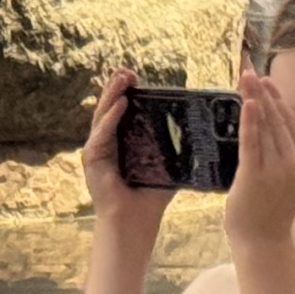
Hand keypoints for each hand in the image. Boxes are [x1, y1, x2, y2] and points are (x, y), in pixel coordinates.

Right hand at [82, 70, 172, 250]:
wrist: (136, 223)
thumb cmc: (151, 197)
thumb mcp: (168, 165)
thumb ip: (178, 149)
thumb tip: (202, 132)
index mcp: (122, 142)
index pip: (122, 111)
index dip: (127, 92)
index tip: (137, 76)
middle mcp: (107, 143)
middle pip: (110, 109)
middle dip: (117, 87)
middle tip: (128, 70)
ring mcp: (97, 151)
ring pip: (103, 116)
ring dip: (112, 95)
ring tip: (123, 79)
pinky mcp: (92, 161)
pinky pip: (101, 135)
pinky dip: (111, 119)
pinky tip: (121, 105)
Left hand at [227, 68, 294, 253]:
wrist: (262, 241)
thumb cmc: (270, 208)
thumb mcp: (286, 176)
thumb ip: (282, 150)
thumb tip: (270, 122)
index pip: (291, 120)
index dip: (276, 97)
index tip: (265, 79)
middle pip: (277, 118)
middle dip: (263, 92)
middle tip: (249, 70)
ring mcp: (277, 170)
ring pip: (265, 126)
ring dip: (254, 98)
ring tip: (245, 78)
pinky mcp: (256, 176)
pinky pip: (253, 143)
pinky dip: (250, 121)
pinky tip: (248, 102)